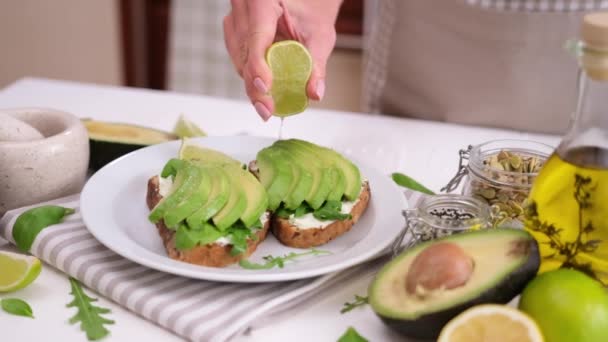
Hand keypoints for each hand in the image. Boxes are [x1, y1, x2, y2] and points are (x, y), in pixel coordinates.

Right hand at [223, 0, 341, 120]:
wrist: (305, 5)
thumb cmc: (311, 14)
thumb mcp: (320, 36)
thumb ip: (317, 64)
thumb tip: (315, 92)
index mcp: (262, 1)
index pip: (256, 36)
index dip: (258, 65)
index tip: (266, 87)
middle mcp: (243, 8)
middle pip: (244, 52)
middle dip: (254, 85)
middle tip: (268, 109)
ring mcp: (235, 21)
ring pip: (238, 59)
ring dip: (252, 84)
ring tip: (267, 105)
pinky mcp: (234, 35)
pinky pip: (238, 60)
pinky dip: (251, 77)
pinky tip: (263, 90)